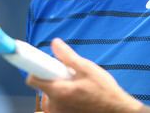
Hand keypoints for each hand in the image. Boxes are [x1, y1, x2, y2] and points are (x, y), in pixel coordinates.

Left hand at [26, 38, 149, 112]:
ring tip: (77, 88)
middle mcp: (55, 106)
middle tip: (69, 77)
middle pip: (43, 89)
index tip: (44, 65)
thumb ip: (68, 56)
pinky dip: (65, 101)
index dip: (36, 70)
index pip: (33, 80)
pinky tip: (79, 98)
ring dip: (59, 92)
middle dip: (53, 81)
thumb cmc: (104, 91)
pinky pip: (58, 107)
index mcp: (58, 92)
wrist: (117, 111)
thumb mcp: (87, 68)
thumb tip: (54, 43)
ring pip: (51, 99)